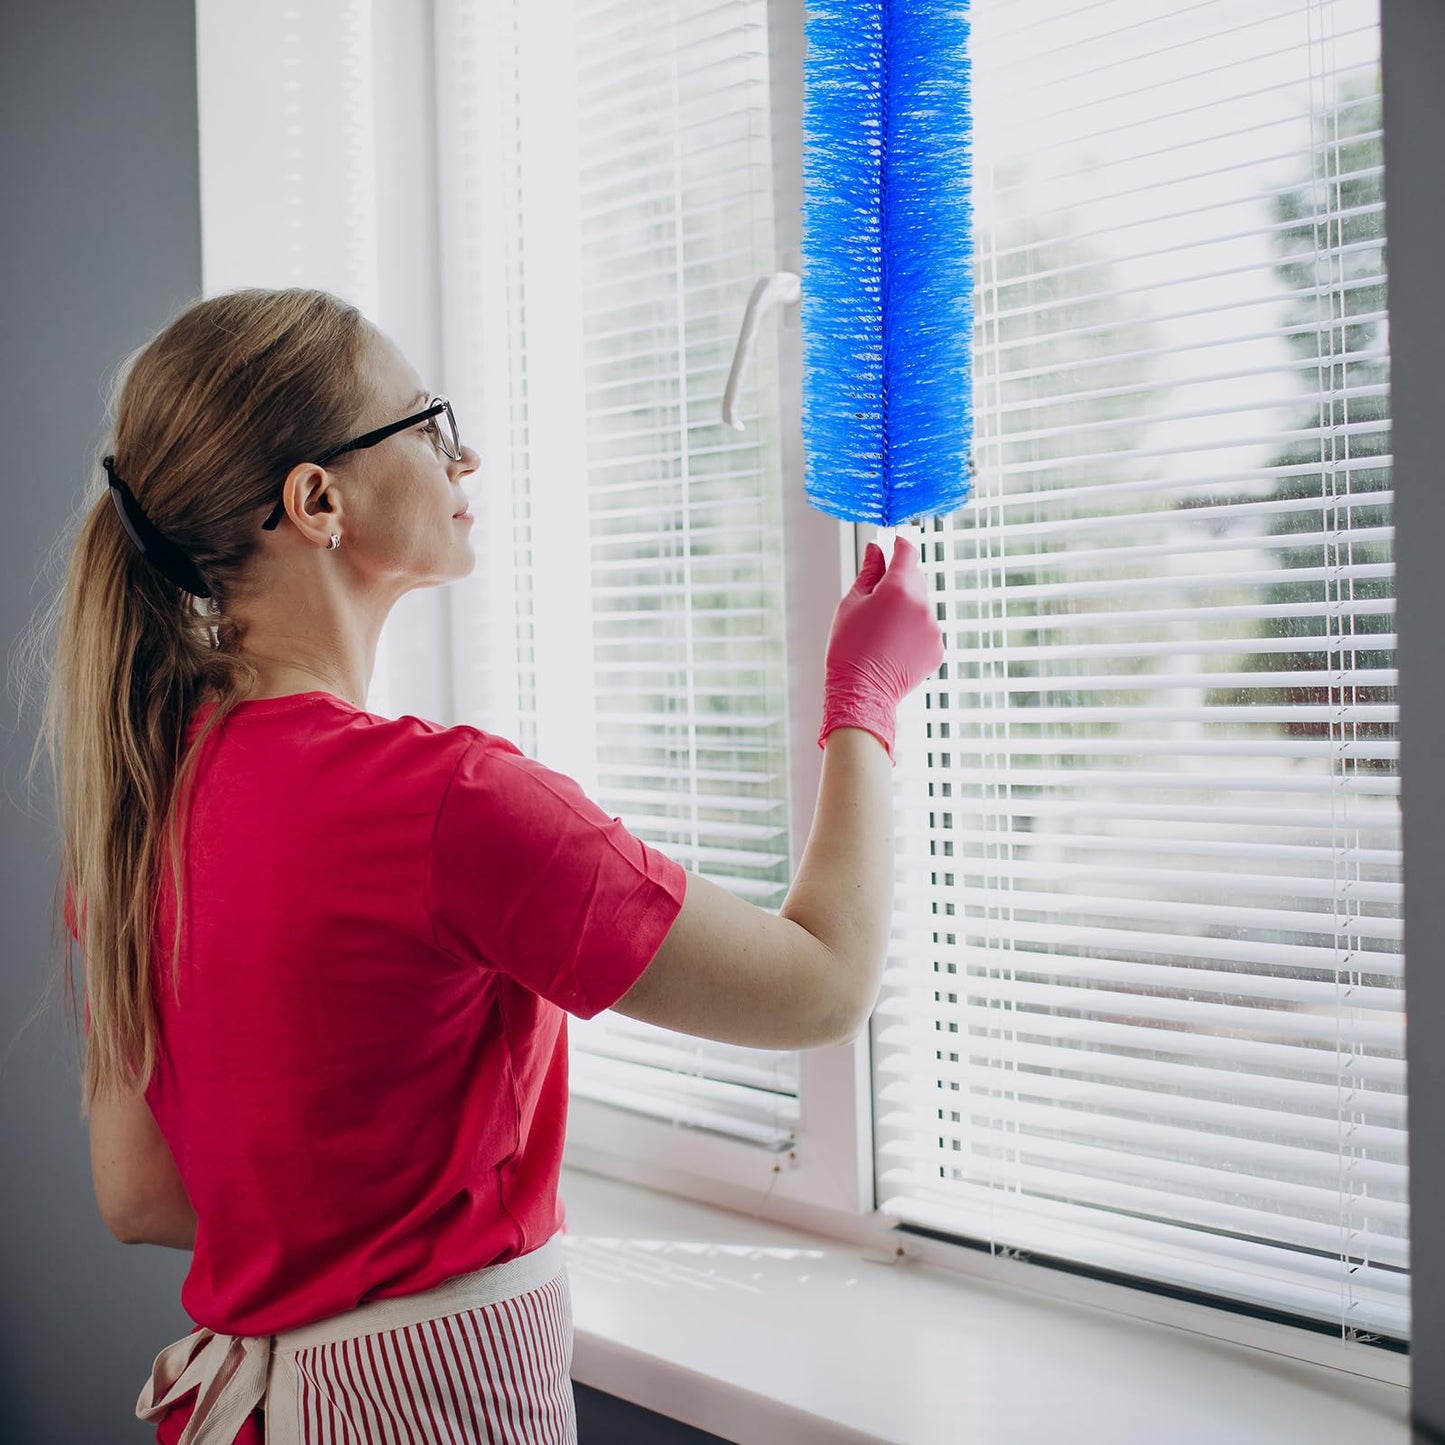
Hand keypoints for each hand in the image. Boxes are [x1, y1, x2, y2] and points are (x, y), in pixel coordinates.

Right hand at [817, 535, 944, 761]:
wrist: (861, 692)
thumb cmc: (848, 647)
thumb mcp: (851, 604)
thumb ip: (869, 572)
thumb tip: (876, 549)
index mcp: (898, 588)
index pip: (907, 551)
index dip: (899, 544)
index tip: (893, 544)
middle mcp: (922, 605)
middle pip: (916, 578)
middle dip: (900, 583)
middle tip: (877, 604)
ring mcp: (933, 628)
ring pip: (922, 605)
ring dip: (907, 609)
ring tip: (883, 633)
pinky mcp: (938, 648)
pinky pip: (927, 629)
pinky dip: (914, 632)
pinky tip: (894, 647)